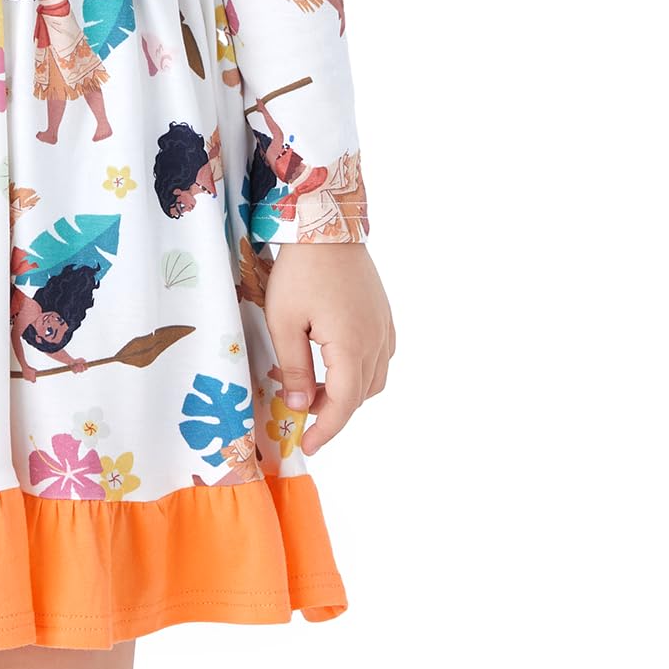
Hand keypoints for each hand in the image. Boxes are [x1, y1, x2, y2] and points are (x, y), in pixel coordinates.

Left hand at [263, 243, 393, 456]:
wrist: (326, 224)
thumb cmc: (300, 271)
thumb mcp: (285, 322)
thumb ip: (295, 368)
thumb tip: (300, 408)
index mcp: (352, 346)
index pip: (344, 405)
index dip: (326, 430)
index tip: (307, 445)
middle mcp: (377, 340)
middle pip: (361, 395)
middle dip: (333, 411)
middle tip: (301, 412)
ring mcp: (384, 326)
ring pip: (374, 379)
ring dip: (348, 392)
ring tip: (315, 389)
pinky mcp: (383, 314)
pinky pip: (380, 356)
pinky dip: (361, 371)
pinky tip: (336, 362)